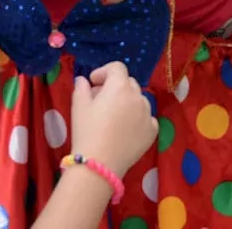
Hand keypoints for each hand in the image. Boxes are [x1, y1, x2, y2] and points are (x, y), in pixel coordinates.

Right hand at [70, 62, 157, 176]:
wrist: (99, 165)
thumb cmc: (86, 131)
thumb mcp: (79, 106)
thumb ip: (81, 87)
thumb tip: (83, 80)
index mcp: (120, 86)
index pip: (117, 67)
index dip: (104, 72)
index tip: (93, 82)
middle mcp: (138, 96)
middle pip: (128, 83)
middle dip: (115, 87)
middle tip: (100, 99)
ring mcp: (148, 114)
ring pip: (139, 100)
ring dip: (127, 102)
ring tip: (114, 116)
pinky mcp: (153, 131)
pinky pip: (146, 118)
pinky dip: (137, 118)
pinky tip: (125, 130)